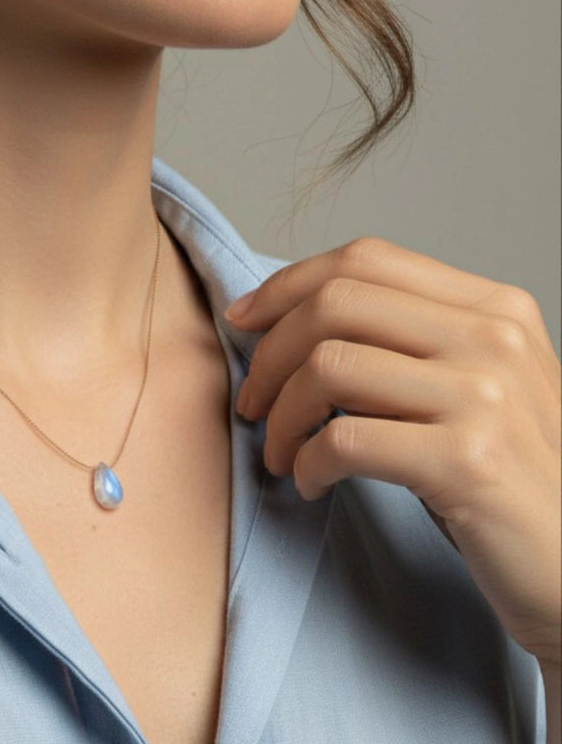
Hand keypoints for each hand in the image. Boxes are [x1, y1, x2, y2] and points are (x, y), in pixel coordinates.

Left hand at [225, 236, 561, 667]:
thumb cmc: (502, 478)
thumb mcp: (471, 388)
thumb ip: (405, 342)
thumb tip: (286, 317)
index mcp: (494, 308)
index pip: (365, 259)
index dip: (286, 285)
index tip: (242, 320)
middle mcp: (494, 338)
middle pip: (335, 304)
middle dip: (269, 354)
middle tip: (252, 405)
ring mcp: (486, 397)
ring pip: (328, 367)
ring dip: (281, 417)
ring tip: (281, 454)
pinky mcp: (468, 461)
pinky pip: (344, 439)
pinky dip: (307, 463)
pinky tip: (311, 484)